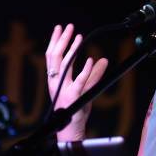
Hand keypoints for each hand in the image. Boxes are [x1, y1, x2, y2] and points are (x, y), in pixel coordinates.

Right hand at [45, 24, 107, 140]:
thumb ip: (93, 74)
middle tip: (69, 27)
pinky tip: (92, 60)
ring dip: (73, 49)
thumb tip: (104, 59)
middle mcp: (56, 82)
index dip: (55, 41)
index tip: (59, 27)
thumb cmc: (75, 109)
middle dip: (61, 40)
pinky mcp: (73, 97)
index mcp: (54, 79)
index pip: (51, 56)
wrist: (71, 129)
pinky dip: (86, 70)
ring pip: (65, 65)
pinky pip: (79, 81)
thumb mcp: (85, 88)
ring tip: (79, 37)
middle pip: (55, 57)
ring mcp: (63, 89)